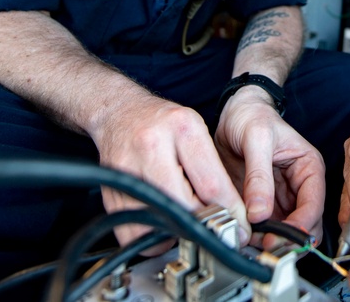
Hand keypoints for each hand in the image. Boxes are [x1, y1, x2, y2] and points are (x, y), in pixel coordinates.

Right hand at [89, 94, 248, 250]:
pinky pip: (131, 231)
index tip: (240, 229)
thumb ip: (213, 169)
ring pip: (157, 223)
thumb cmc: (162, 123)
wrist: (119, 112)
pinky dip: (150, 236)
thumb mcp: (196, 131)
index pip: (211, 184)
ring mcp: (127, 170)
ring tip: (183, 220)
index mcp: (182, 129)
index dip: (230, 212)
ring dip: (175, 233)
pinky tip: (159, 222)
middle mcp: (151, 147)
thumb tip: (233, 215)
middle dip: (203, 223)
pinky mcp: (110, 191)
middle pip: (184, 206)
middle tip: (212, 227)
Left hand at [214, 86, 325, 243]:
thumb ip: (259, 176)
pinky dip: (255, 236)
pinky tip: (243, 234)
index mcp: (308, 169)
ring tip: (250, 240)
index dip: (300, 225)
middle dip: (287, 238)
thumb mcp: (256, 138)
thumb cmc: (252, 116)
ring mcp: (280, 198)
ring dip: (270, 240)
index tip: (280, 235)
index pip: (314, 204)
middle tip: (265, 244)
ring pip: (284, 231)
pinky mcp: (261, 204)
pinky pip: (263, 227)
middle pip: (303, 225)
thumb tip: (260, 212)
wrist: (233, 112)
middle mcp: (298, 187)